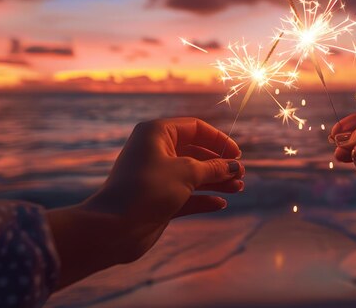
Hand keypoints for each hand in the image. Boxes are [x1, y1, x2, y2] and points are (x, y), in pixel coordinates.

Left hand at [88, 118, 244, 259]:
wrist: (114, 227)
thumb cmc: (148, 190)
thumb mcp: (187, 173)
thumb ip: (215, 168)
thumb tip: (235, 165)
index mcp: (157, 133)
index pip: (195, 128)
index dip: (218, 140)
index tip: (237, 154)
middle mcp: (155, 151)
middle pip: (196, 152)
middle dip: (220, 163)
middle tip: (241, 175)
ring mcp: (156, 177)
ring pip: (193, 174)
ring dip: (216, 181)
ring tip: (238, 189)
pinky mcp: (158, 200)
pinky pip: (186, 195)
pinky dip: (203, 198)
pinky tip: (220, 203)